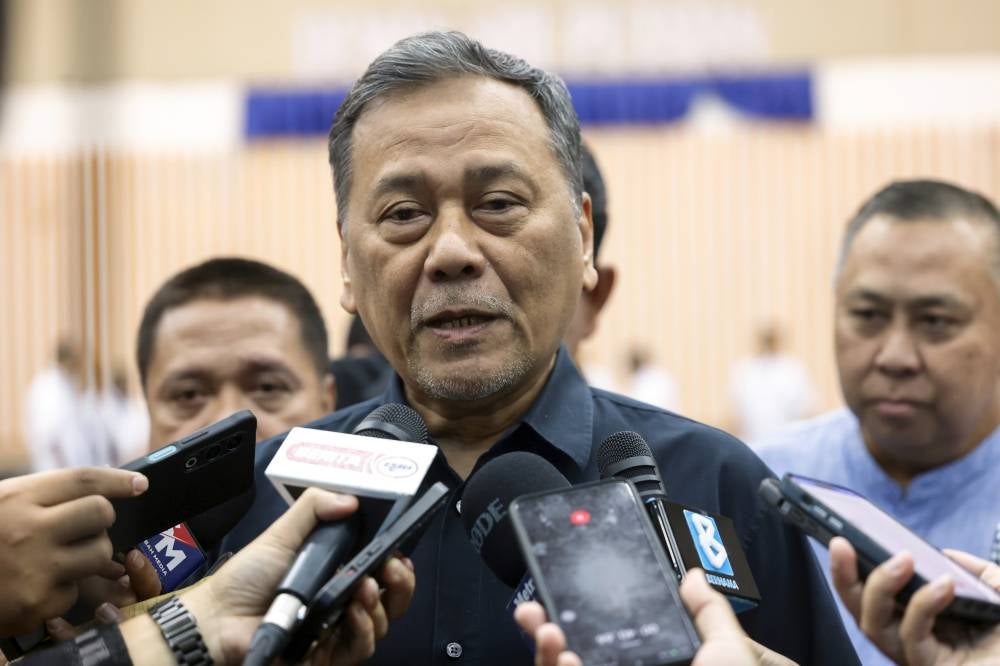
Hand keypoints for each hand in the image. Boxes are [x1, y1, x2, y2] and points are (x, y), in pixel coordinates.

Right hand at [0, 467, 147, 635]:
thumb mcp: (3, 504)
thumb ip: (47, 496)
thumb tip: (108, 487)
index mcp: (17, 499)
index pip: (84, 480)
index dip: (118, 480)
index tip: (140, 484)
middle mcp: (27, 530)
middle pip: (100, 513)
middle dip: (100, 521)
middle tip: (86, 529)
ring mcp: (34, 568)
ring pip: (100, 553)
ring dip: (90, 557)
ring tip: (61, 559)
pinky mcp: (37, 603)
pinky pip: (76, 591)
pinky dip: (63, 591)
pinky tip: (36, 587)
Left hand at [181, 488, 415, 664]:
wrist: (218, 617)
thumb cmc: (246, 577)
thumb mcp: (282, 534)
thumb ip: (313, 508)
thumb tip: (351, 498)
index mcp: (337, 573)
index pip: (380, 570)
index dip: (397, 563)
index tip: (400, 550)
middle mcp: (342, 602)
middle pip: (391, 599)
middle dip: (402, 583)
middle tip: (393, 566)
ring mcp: (337, 631)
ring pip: (382, 624)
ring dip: (381, 604)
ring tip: (364, 586)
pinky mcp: (328, 655)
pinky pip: (361, 648)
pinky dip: (363, 629)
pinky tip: (352, 612)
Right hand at [514, 569, 759, 665]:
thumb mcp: (728, 653)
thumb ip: (708, 615)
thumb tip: (694, 578)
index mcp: (648, 663)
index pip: (605, 632)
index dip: (579, 609)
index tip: (563, 588)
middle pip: (572, 652)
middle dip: (546, 627)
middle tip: (536, 609)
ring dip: (547, 651)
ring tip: (551, 631)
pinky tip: (566, 660)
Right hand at [830, 536, 999, 665]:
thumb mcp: (999, 595)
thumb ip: (978, 573)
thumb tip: (944, 558)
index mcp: (920, 621)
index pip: (872, 594)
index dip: (851, 568)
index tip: (843, 536)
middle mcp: (910, 640)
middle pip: (859, 610)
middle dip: (843, 576)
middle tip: (842, 543)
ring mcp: (917, 658)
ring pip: (873, 626)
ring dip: (880, 586)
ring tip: (903, 558)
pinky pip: (913, 638)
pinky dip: (923, 606)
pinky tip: (945, 585)